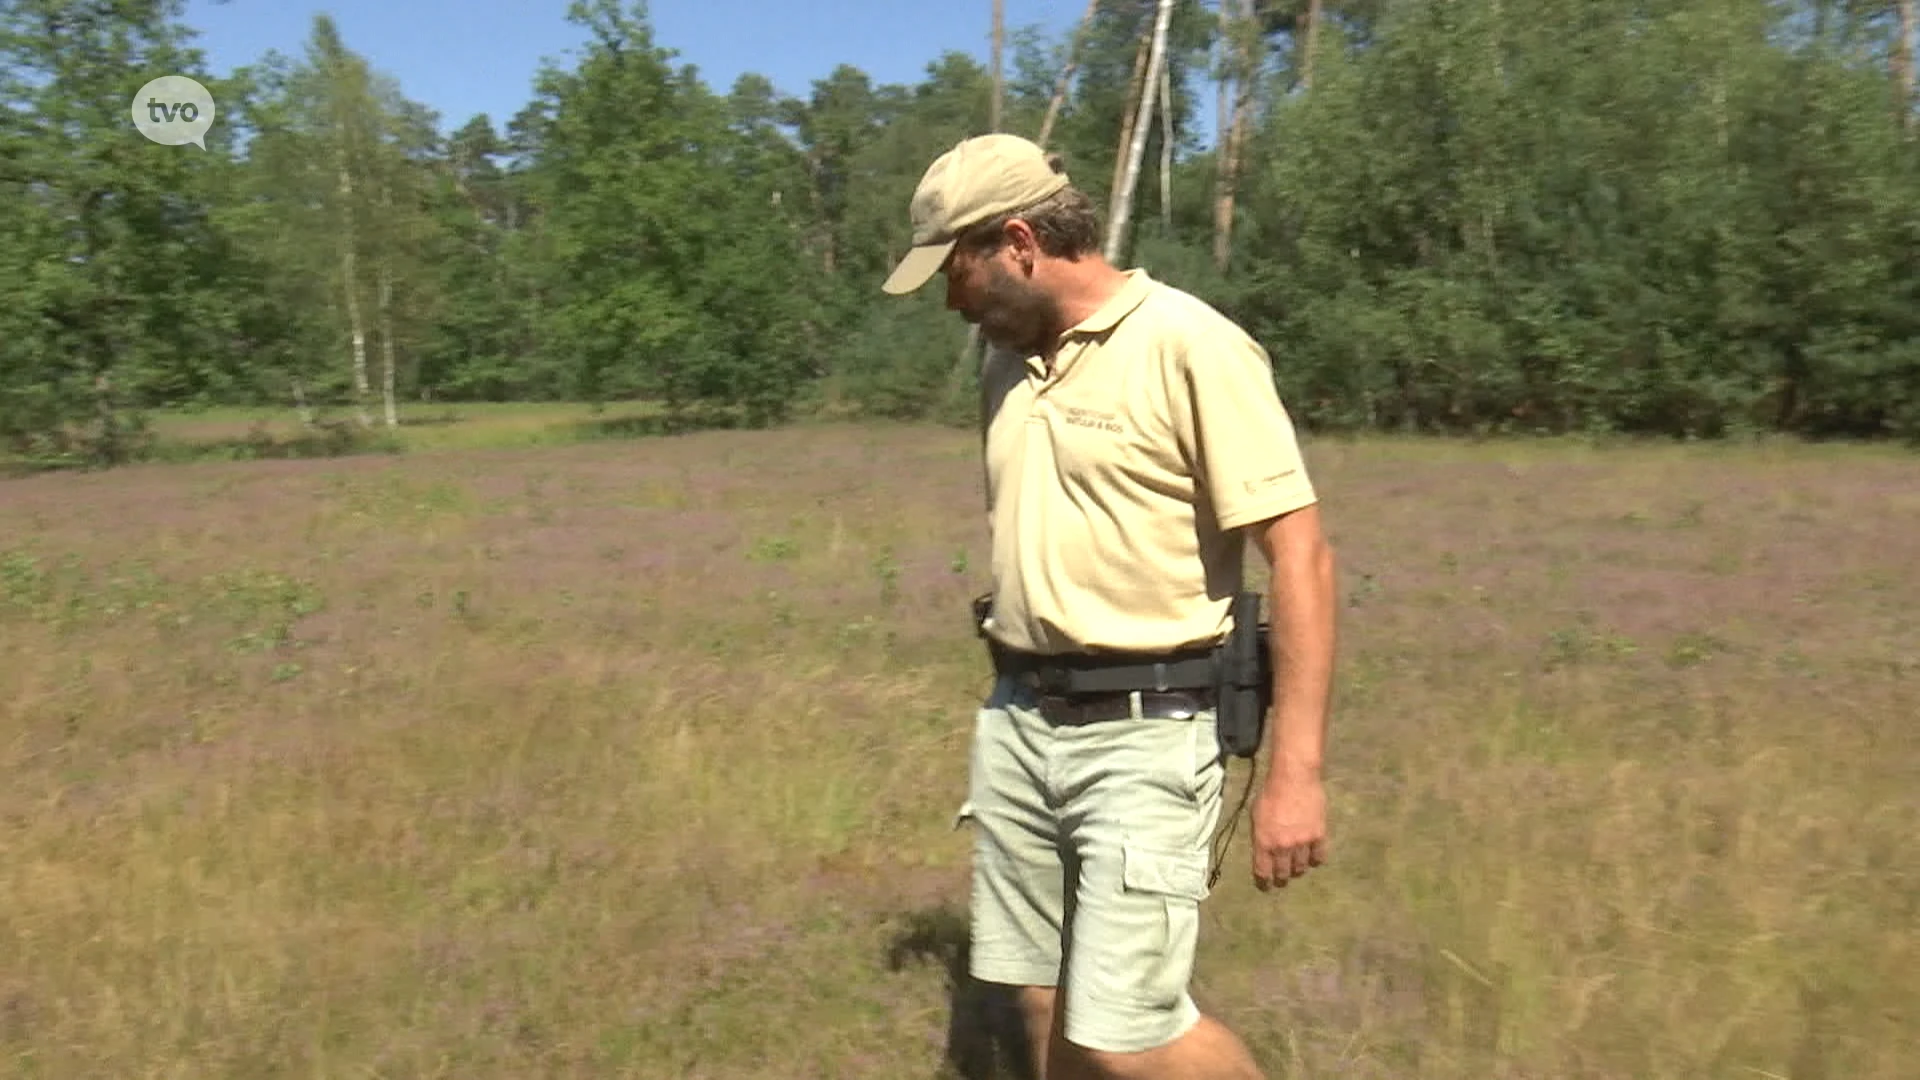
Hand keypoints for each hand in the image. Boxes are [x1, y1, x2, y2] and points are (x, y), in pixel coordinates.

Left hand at [1250, 769, 1326, 890]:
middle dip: (1281, 879)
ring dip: (1298, 870)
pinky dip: (1315, 860)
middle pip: (1283, 873)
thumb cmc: (1270, 792)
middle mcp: (1282, 846)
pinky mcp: (1318, 835)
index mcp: (1263, 841)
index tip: (1266, 886)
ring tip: (1297, 869)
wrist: (1294, 777)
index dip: (1264, 882)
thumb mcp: (1256, 815)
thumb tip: (1264, 850)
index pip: (1263, 871)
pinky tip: (1313, 858)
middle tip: (1282, 880)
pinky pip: (1319, 857)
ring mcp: (1302, 842)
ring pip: (1301, 867)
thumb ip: (1260, 835)